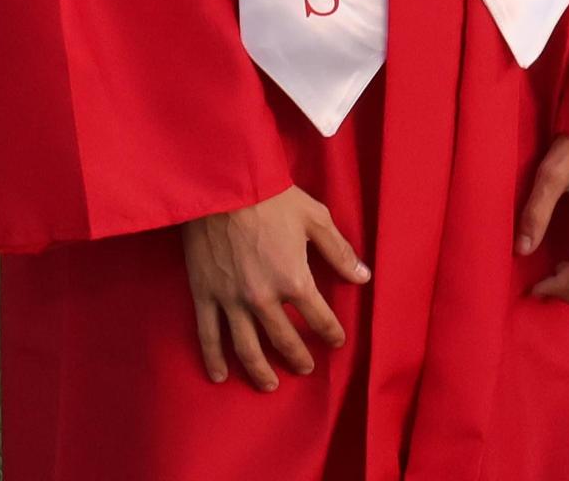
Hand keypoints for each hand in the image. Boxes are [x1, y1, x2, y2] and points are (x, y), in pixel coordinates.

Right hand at [181, 186, 369, 388]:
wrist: (223, 185)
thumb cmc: (273, 197)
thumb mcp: (316, 218)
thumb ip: (339, 251)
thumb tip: (363, 277)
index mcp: (294, 279)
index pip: (318, 318)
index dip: (330, 332)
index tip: (335, 341)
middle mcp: (263, 298)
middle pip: (283, 339)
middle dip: (297, 357)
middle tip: (305, 367)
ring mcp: (231, 300)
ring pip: (246, 348)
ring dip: (260, 370)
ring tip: (269, 384)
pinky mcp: (205, 295)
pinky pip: (209, 336)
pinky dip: (214, 359)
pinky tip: (220, 376)